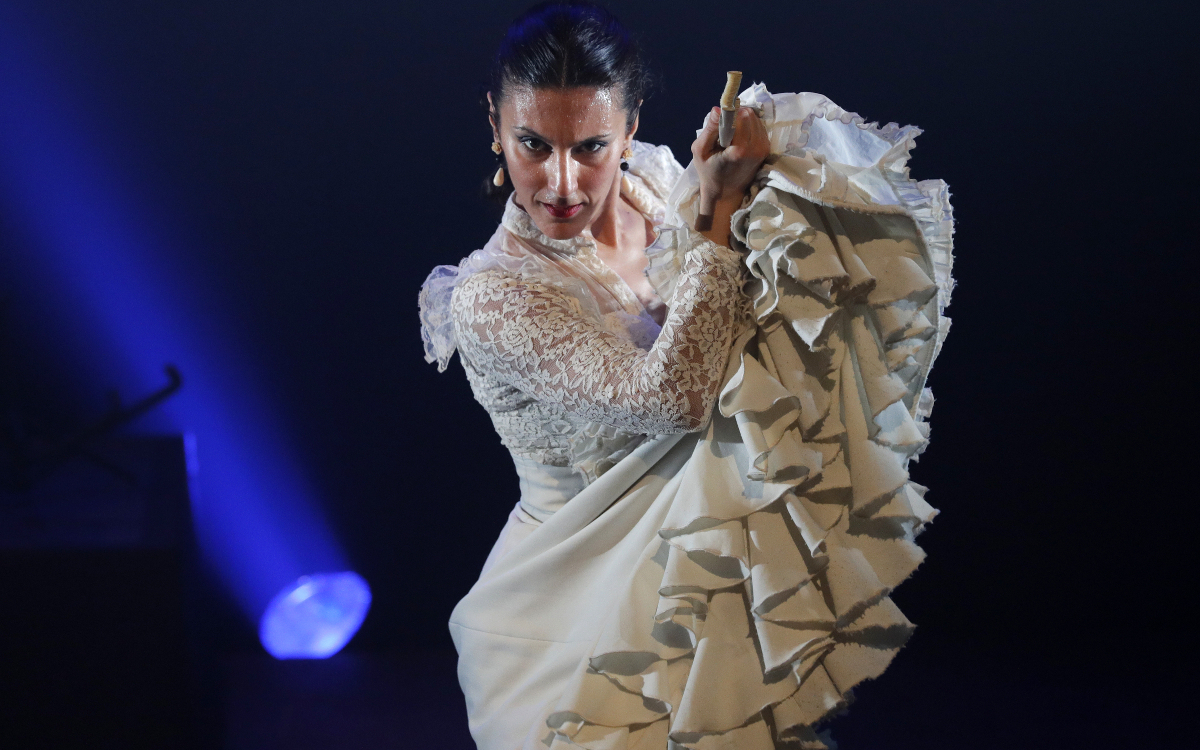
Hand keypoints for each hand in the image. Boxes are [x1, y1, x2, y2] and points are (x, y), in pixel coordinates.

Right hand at [690, 106, 768, 245]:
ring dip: (744, 120)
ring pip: (757, 120)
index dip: (731, 113)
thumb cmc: (709, 172)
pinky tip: (739, 137)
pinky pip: (760, 127)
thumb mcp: (700, 151)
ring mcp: (763, 149)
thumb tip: (717, 108)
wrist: (725, 192)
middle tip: (726, 126)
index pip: (742, 116)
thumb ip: (709, 129)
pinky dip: (750, 127)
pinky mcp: (766, 149)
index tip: (723, 118)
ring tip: (732, 133)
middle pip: (751, 115)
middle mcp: (756, 148)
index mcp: (740, 149)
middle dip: (738, 115)